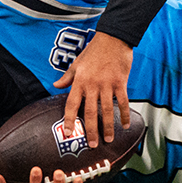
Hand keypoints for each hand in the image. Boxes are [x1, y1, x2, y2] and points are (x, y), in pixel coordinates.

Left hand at [54, 33, 133, 147]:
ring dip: (108, 126)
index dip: (69, 120)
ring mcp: (107, 85)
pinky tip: (125, 125)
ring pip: (106, 110)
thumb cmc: (94, 50)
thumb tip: (56, 86)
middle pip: (90, 112)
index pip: (71, 105)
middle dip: (91, 130)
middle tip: (93, 144)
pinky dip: (124, 114)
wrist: (113, 38)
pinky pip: (123, 102)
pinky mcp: (121, 82)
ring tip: (109, 139)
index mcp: (79, 81)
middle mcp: (92, 85)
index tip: (69, 133)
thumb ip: (67, 77)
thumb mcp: (77, 63)